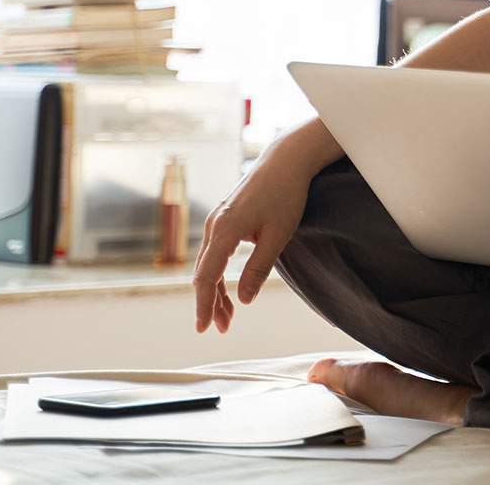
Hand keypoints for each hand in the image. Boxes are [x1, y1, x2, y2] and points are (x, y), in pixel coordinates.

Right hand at [191, 139, 313, 334]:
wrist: (286, 160)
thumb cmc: (286, 194)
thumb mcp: (278, 235)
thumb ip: (259, 268)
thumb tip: (244, 300)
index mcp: (225, 229)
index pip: (207, 276)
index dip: (203, 304)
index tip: (203, 327)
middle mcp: (215, 225)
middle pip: (205, 273)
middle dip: (210, 303)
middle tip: (221, 329)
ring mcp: (217, 220)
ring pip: (209, 264)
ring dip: (215, 291)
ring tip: (227, 317)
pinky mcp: (225, 218)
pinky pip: (216, 252)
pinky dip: (220, 273)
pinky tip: (228, 290)